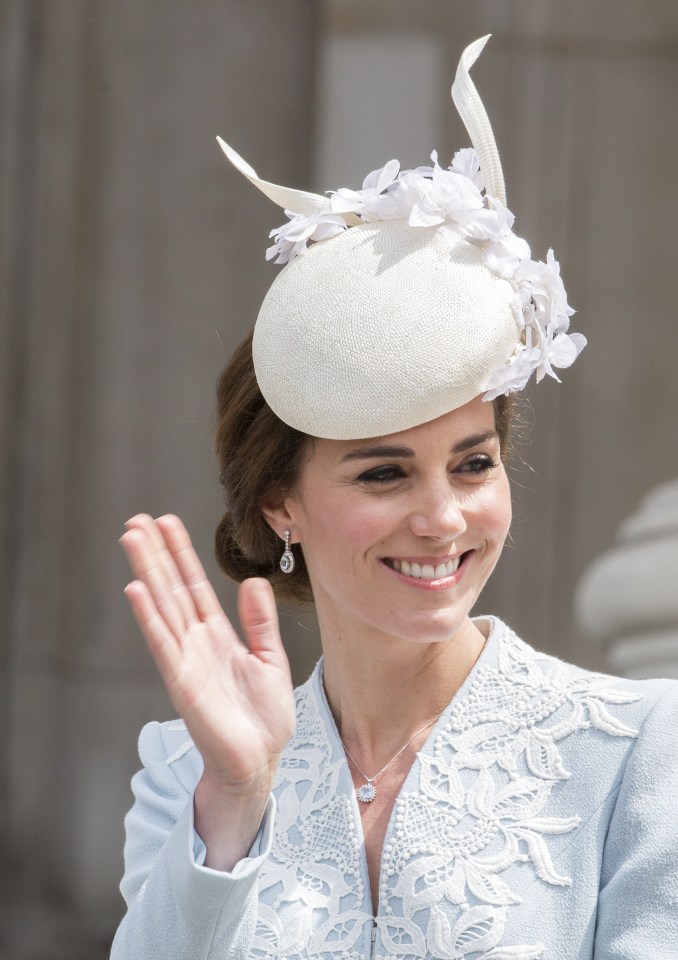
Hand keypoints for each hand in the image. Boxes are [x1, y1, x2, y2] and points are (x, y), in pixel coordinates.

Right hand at [120, 515, 295, 798]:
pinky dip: (149, 617)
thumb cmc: (264, 716)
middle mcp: (195, 642)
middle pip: (171, 589)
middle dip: (156, 554)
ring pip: (162, 607)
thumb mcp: (270, 659)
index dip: (181, 554)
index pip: (194, 586)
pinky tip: (136, 589)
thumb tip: (254, 581)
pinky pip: (164, 644)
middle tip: (136, 520)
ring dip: (147, 572)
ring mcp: (186, 661)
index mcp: (217, 635)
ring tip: (131, 539)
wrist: (261, 761)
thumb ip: (260, 622)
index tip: (166, 523)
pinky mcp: (182, 683)